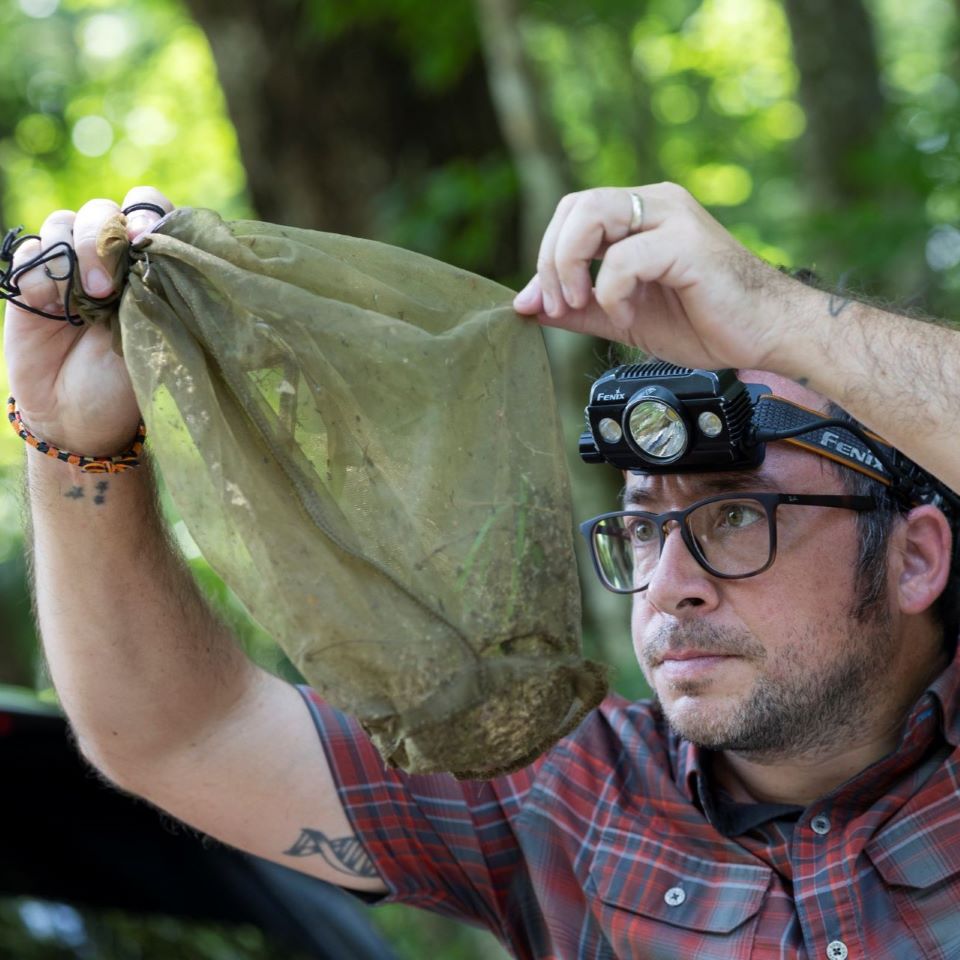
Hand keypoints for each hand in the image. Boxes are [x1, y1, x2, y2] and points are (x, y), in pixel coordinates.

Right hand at [3, 186, 172, 454]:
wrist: (80, 417)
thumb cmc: (129, 381)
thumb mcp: (156, 339)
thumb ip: (156, 292)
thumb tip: (153, 247)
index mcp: (148, 263)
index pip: (150, 210)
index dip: (149, 214)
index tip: (149, 240)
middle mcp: (109, 258)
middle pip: (105, 210)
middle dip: (105, 238)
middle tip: (109, 286)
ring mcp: (68, 267)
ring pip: (65, 222)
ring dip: (75, 251)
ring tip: (87, 298)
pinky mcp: (31, 284)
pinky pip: (29, 251)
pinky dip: (39, 271)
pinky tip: (50, 305)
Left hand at [513, 182, 816, 375]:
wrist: (766, 336)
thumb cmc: (707, 322)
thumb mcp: (624, 317)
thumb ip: (578, 308)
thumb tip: (527, 306)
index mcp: (642, 216)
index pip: (572, 213)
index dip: (546, 256)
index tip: (540, 305)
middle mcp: (656, 204)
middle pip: (575, 205)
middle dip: (551, 260)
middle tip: (559, 305)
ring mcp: (673, 217)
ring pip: (592, 214)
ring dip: (569, 265)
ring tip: (580, 305)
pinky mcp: (687, 243)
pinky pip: (623, 258)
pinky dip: (611, 293)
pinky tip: (627, 318)